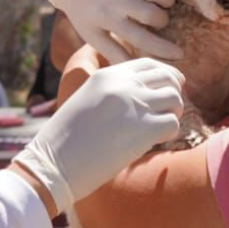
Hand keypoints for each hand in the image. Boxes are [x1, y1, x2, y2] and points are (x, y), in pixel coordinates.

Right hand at [12, 58, 183, 210]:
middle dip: (173, 92)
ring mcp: (135, 105)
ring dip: (173, 113)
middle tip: (170, 110)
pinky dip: (169, 133)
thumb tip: (139, 95)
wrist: (54, 163)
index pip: (149, 64)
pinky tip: (156, 141)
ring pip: (175, 99)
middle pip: (167, 78)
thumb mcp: (85, 100)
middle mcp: (124, 84)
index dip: (164, 75)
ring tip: (160, 127)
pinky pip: (173, 124)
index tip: (169, 87)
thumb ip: (111, 92)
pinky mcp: (145, 129)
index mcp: (107, 75)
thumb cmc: (65, 139)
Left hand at [46, 0, 182, 63]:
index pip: (141, 38)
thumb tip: (136, 69)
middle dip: (162, 20)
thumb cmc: (84, 13)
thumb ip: (114, 53)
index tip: (179, 54)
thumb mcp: (94, 35)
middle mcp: (116, 0)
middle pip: (152, 13)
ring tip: (164, 4)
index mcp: (108, 19)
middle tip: (160, 21)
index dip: (163, 49)